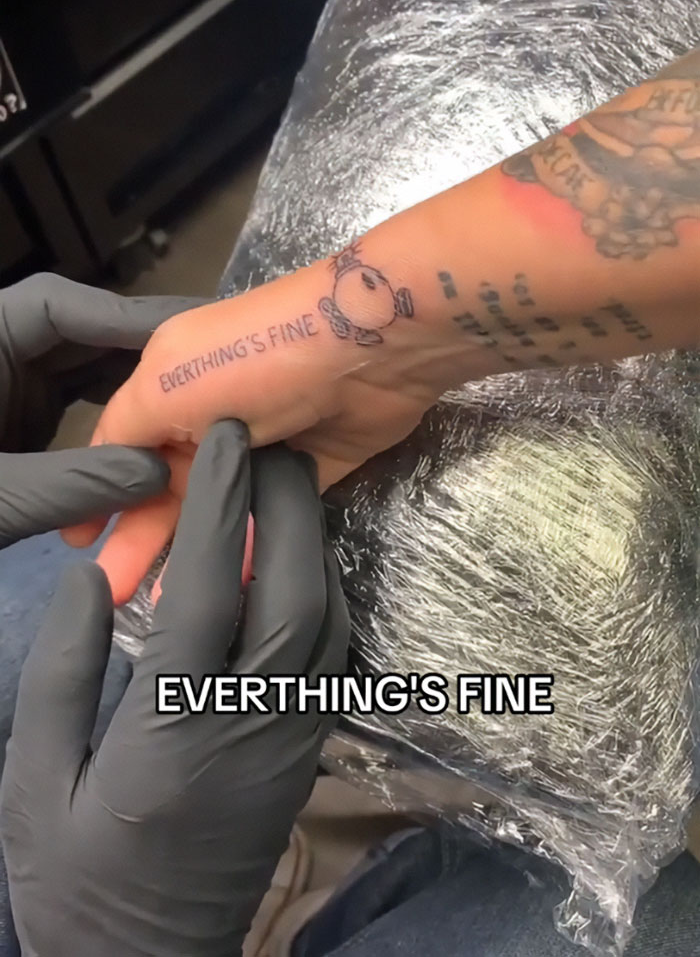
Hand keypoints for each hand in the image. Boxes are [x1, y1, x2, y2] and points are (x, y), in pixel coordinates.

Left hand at [0, 274, 205, 547]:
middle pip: (83, 334)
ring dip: (136, 389)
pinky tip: (159, 436)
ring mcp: (7, 383)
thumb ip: (73, 483)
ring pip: (85, 370)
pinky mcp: (17, 418)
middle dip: (143, 355)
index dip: (129, 317)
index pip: (60, 307)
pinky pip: (77, 406)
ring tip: (199, 402)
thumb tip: (163, 476)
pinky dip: (115, 422)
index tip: (191, 336)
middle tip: (214, 369)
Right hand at [1, 422, 348, 956]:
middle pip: (295, 595)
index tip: (222, 441)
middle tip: (272, 441)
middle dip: (289, 506)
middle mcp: (250, 727)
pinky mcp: (308, 754)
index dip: (219, 507)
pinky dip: (322, 594)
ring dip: (314, 542)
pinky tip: (299, 562)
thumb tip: (93, 577)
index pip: (211, 593)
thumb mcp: (34, 783)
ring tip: (285, 485)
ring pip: (327, 623)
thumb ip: (61, 674)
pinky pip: (331, 656)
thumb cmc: (77, 880)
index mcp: (174, 731)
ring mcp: (291, 742)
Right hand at [64, 265, 437, 598]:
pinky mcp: (310, 470)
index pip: (125, 448)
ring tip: (164, 610)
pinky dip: (248, 552)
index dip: (101, 495)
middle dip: (136, 539)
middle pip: (166, 488)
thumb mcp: (166, 381)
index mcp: (172, 385)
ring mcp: (263, 444)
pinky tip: (226, 593)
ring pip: (217, 510)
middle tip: (112, 595)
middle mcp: (212, 416)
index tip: (76, 546)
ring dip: (190, 555)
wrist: (368, 348)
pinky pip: (270, 520)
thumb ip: (125, 427)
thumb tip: (104, 471)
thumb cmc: (255, 359)